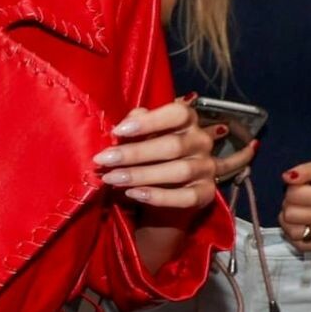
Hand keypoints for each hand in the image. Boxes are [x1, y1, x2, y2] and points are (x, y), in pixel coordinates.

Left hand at [94, 98, 254, 208]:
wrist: (170, 191)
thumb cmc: (154, 154)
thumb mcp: (146, 134)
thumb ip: (138, 124)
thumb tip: (122, 125)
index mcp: (189, 121)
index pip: (177, 114)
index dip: (149, 121)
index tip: (118, 131)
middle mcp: (202, 142)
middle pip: (173, 145)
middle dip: (134, 153)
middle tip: (104, 160)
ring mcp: (206, 168)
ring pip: (178, 171)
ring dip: (140, 175)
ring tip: (111, 178)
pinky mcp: (206, 193)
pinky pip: (185, 197)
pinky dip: (158, 196)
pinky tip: (133, 194)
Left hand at [280, 160, 310, 252]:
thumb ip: (304, 170)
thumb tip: (286, 177)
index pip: (292, 196)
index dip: (291, 189)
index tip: (301, 187)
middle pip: (290, 215)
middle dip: (288, 205)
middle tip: (299, 200)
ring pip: (292, 233)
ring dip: (288, 222)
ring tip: (298, 212)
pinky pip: (302, 247)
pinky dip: (295, 237)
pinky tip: (300, 226)